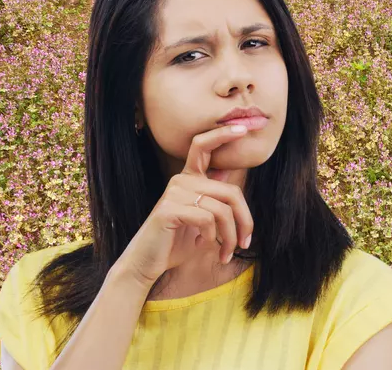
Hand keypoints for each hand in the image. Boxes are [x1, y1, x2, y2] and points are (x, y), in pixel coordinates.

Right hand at [115, 124, 255, 287]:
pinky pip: (207, 219)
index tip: (243, 128)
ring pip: (222, 210)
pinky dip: (212, 237)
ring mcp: (174, 193)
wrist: (147, 263)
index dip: (223, 134)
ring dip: (229, 236)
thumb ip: (214, 196)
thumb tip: (228, 169)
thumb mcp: (202, 218)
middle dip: (245, 221)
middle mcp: (181, 180)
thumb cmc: (177, 242)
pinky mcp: (169, 209)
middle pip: (231, 192)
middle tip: (245, 244)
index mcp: (189, 178)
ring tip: (226, 252)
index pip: (204, 146)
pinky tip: (202, 245)